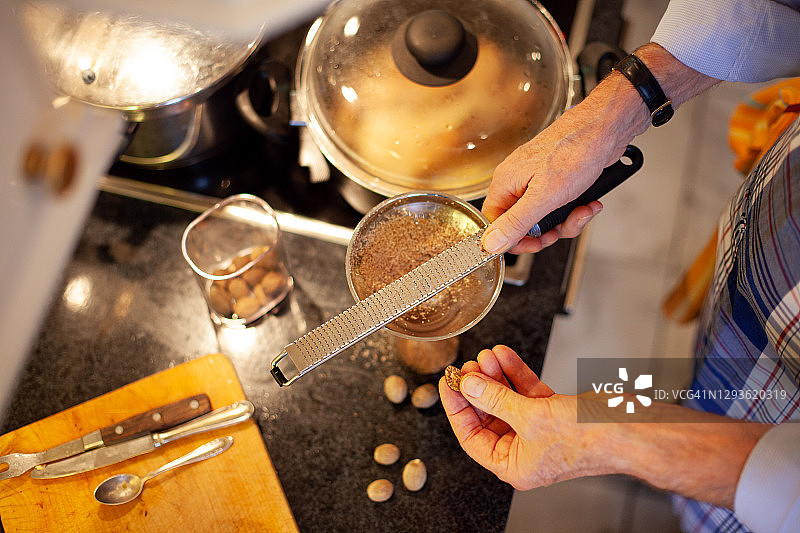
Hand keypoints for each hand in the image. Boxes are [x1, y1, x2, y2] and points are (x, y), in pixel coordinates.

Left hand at [439, 345, 603, 489]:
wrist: (631, 428)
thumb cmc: (590, 439)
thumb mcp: (531, 417)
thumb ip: (495, 399)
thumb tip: (468, 386)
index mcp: (515, 466)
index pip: (471, 437)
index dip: (457, 408)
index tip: (449, 383)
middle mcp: (525, 450)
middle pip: (488, 415)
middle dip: (479, 387)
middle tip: (469, 366)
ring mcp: (539, 429)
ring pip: (507, 399)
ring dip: (496, 375)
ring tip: (487, 355)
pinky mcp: (553, 411)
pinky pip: (526, 390)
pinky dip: (515, 373)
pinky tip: (505, 356)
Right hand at [481, 100, 629, 254]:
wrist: (607, 127)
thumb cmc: (576, 150)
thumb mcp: (544, 197)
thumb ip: (516, 222)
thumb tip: (491, 243)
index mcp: (506, 183)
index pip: (495, 223)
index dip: (513, 239)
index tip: (533, 244)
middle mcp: (518, 182)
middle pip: (521, 224)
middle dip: (546, 232)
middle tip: (559, 231)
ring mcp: (538, 181)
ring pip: (544, 218)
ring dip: (566, 222)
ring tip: (581, 212)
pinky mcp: (557, 180)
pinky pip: (559, 207)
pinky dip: (575, 210)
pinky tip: (588, 204)